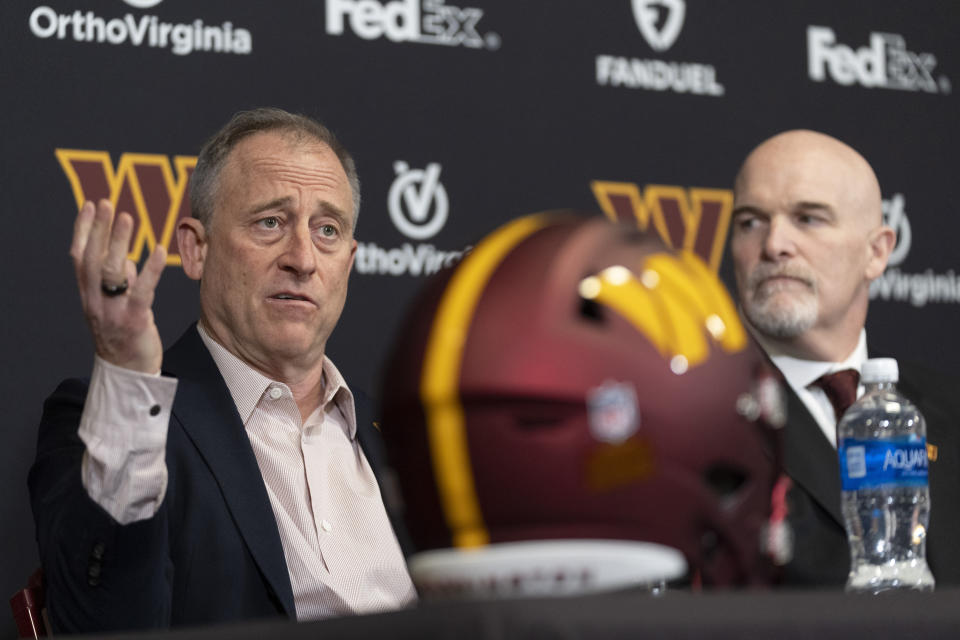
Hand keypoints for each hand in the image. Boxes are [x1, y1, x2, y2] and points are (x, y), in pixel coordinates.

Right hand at [70, 200, 166, 372]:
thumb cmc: (123, 333)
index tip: (89, 205)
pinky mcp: (134, 320)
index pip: (79, 256)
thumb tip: (126, 257)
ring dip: (118, 242)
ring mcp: (113, 311)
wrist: (127, 372)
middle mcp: (95, 300)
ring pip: (112, 272)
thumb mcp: (112, 304)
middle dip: (98, 229)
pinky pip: (142, 290)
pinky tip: (158, 248)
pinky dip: (150, 268)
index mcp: (87, 294)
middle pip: (92, 259)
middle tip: (105, 202)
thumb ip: (117, 280)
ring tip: (126, 216)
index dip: (82, 230)